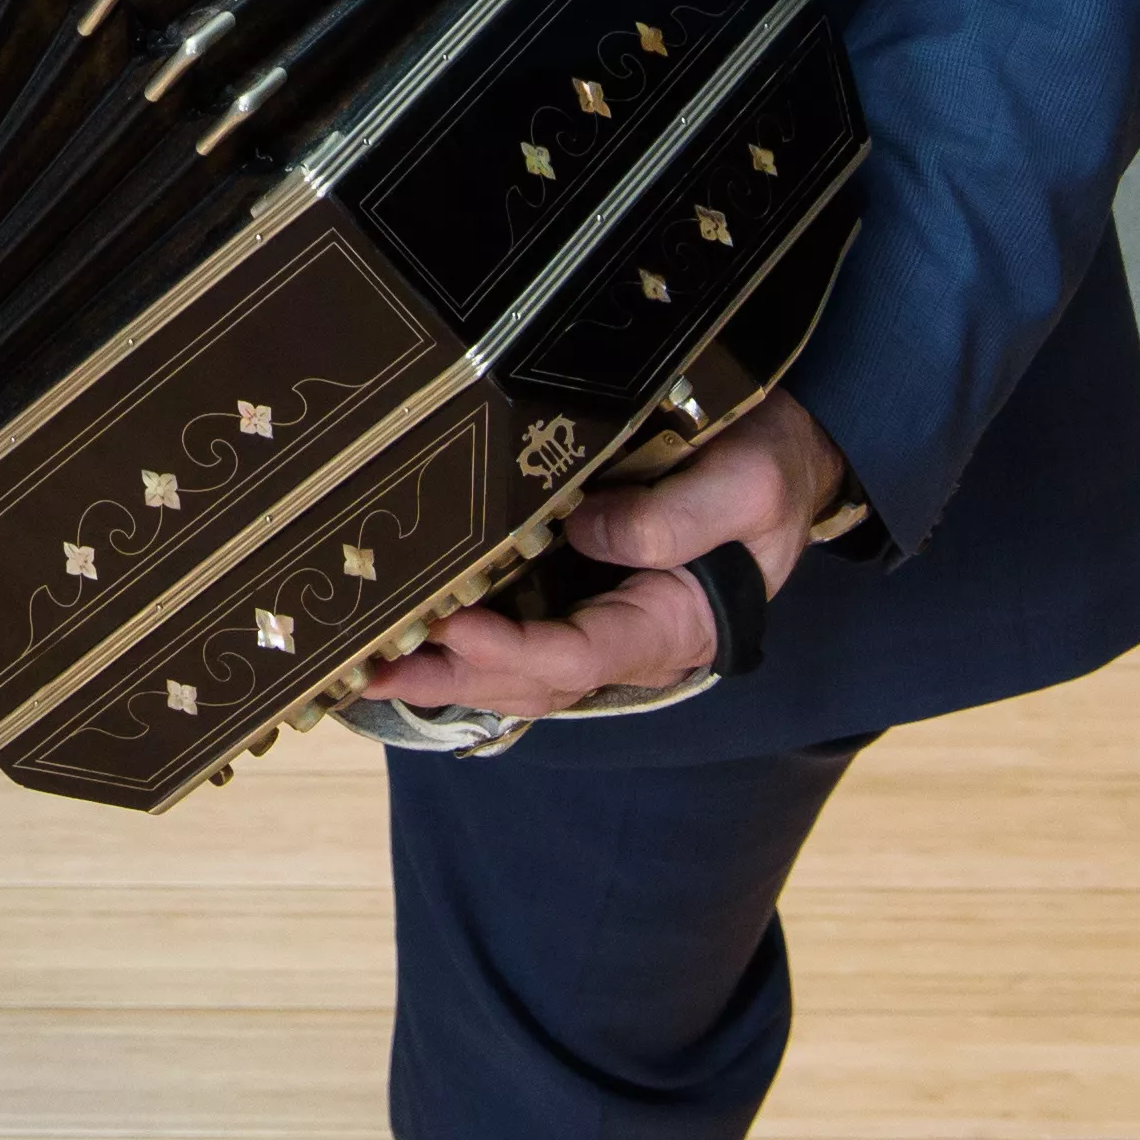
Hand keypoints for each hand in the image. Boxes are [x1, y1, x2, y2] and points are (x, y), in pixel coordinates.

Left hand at [368, 390, 845, 719]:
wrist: (781, 460)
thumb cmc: (768, 474)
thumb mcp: (747, 488)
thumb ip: (676, 516)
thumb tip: (581, 528)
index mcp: (667, 623)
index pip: (580, 654)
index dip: (511, 649)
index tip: (451, 623)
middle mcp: (621, 636)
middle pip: (528, 678)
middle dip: (449, 675)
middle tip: (367, 663)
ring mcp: (592, 616)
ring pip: (509, 666)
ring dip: (436, 667)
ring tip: (357, 659)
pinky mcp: (568, 586)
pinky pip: (507, 627)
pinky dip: (452, 637)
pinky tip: (393, 627)